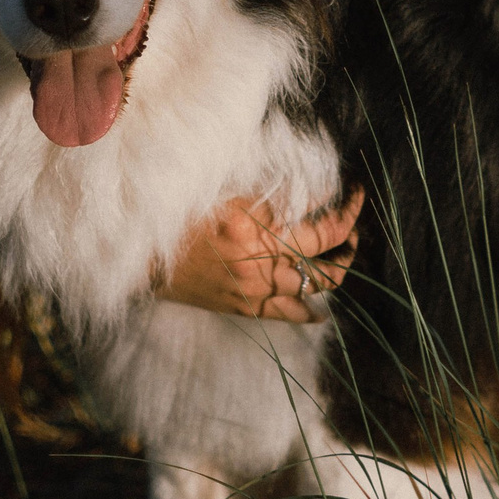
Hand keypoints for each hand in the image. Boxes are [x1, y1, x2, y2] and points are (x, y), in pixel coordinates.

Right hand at [153, 190, 363, 322]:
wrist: (142, 260)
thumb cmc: (177, 219)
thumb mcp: (221, 191)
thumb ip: (264, 189)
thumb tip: (308, 186)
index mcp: (254, 221)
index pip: (318, 212)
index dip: (345, 204)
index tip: (356, 192)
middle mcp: (260, 255)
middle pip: (326, 245)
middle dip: (350, 231)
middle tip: (355, 221)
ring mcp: (256, 285)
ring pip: (318, 281)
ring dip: (339, 267)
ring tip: (344, 255)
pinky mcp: (246, 307)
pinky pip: (290, 313)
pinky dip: (311, 311)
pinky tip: (322, 309)